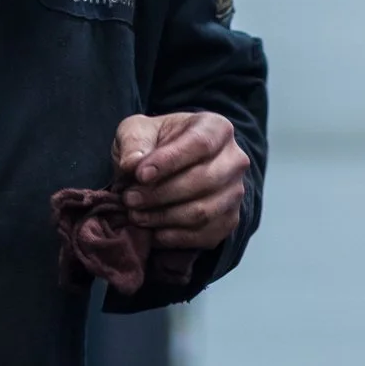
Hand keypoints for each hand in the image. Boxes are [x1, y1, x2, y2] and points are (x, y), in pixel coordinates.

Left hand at [111, 112, 248, 250]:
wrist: (166, 169)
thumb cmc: (153, 145)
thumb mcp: (136, 132)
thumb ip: (133, 143)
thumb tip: (132, 164)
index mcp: (216, 128)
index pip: (199, 144)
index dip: (169, 161)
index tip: (139, 175)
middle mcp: (234, 160)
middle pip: (203, 180)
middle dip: (160, 194)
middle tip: (129, 199)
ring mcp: (235, 192)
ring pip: (203, 211)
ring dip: (164, 217)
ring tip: (135, 214)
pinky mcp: (228, 220)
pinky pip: (204, 235)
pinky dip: (174, 237)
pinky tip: (152, 231)